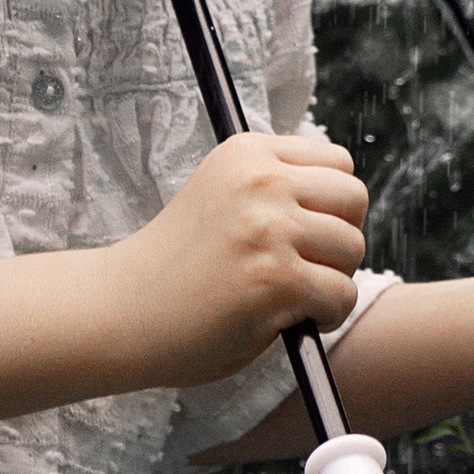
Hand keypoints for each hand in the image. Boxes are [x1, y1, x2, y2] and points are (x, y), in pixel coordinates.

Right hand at [109, 130, 369, 386]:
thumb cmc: (175, 267)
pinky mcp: (274, 279)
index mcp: (246, 153)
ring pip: (353, 248)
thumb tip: (346, 208)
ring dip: (334, 279)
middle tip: (306, 265)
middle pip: (354, 197)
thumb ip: (274, 191)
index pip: (336, 161)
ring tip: (294, 295)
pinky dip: (328, 315)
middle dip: (340, 236)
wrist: (120, 310)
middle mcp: (260, 181)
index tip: (304, 231)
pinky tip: (293, 320)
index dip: (330, 202)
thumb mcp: (222, 199)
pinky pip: (342, 294)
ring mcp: (267, 228)